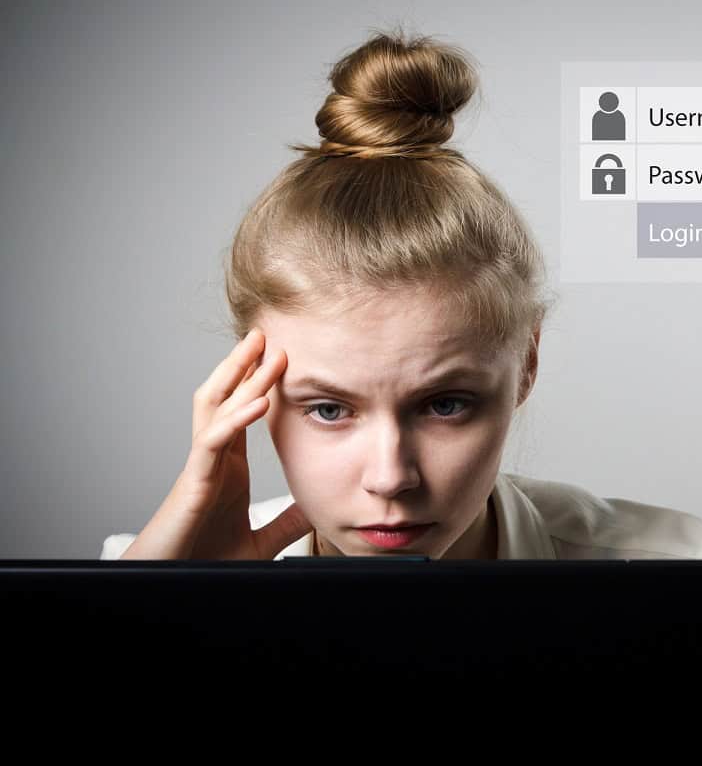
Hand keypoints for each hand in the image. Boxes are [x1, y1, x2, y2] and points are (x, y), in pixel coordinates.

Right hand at [121, 328, 312, 558]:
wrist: (170, 587)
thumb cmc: (204, 564)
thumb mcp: (260, 542)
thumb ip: (284, 523)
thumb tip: (313, 509)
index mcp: (226, 468)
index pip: (241, 413)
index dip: (257, 383)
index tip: (280, 356)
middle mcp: (212, 460)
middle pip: (224, 398)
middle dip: (243, 364)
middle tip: (267, 332)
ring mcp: (200, 468)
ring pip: (216, 409)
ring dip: (239, 377)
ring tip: (263, 348)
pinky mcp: (193, 485)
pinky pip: (213, 443)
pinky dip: (235, 419)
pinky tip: (259, 402)